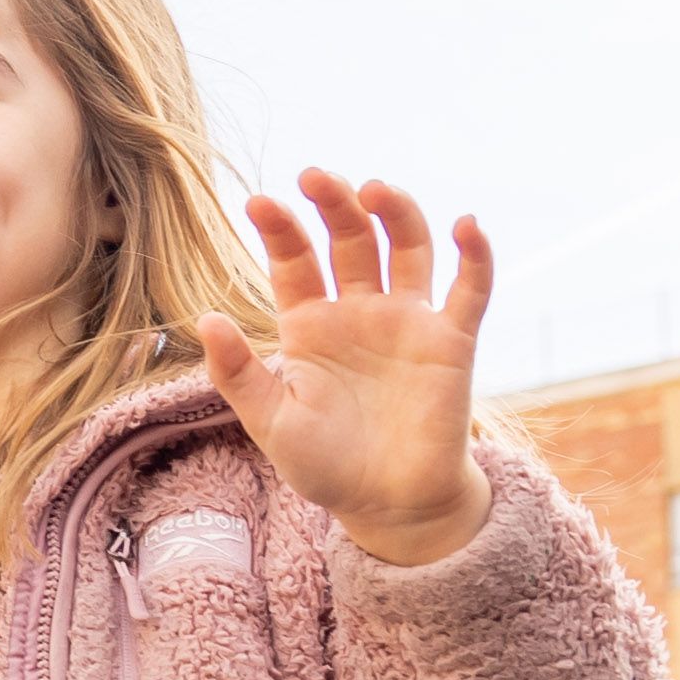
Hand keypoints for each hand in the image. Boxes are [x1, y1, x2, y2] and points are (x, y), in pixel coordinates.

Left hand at [189, 171, 496, 564]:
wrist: (388, 505)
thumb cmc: (325, 465)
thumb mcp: (271, 422)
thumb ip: (238, 374)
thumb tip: (204, 318)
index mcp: (309, 325)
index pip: (294, 262)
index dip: (280, 231)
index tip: (259, 202)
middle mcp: (359, 310)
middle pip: (349, 239)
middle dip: (333, 204)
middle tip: (315, 175)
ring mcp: (407, 320)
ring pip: (407, 247)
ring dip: (396, 213)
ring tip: (375, 189)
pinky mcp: (452, 340)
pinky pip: (469, 288)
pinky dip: (475, 255)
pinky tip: (467, 224)